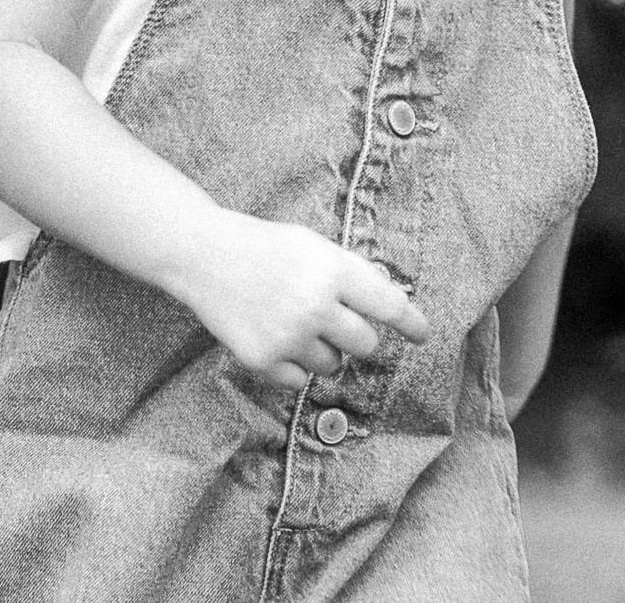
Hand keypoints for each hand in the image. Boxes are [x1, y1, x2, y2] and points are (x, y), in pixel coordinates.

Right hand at [168, 209, 429, 388]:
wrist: (202, 254)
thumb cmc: (264, 246)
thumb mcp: (313, 245)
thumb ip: (350, 274)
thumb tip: (391, 305)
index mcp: (333, 270)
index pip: (389, 306)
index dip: (411, 323)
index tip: (422, 335)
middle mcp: (315, 305)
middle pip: (366, 344)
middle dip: (356, 337)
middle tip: (333, 322)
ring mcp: (288, 335)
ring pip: (333, 365)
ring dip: (322, 351)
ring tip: (293, 323)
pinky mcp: (263, 359)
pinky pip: (298, 379)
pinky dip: (292, 365)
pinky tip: (272, 336)